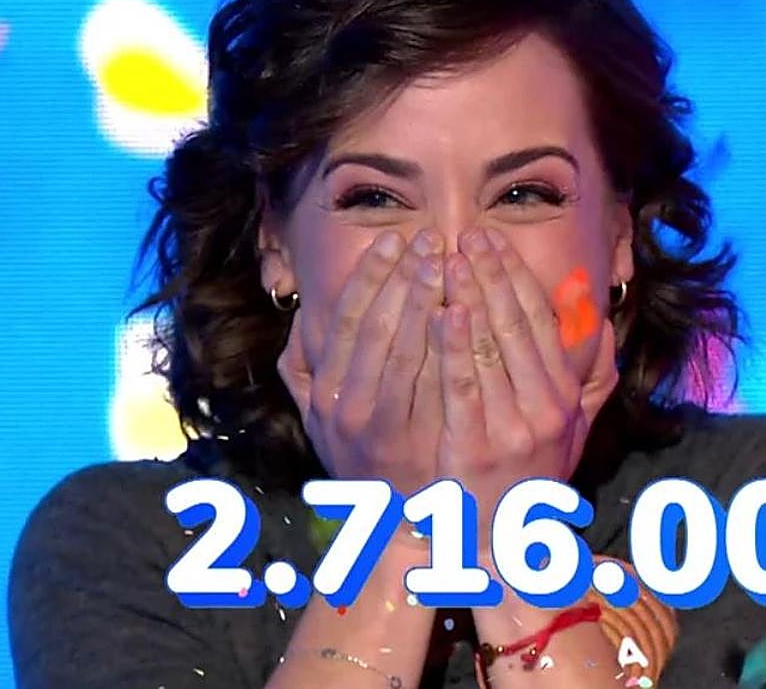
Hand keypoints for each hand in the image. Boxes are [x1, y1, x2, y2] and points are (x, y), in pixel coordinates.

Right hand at [277, 229, 445, 498]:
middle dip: (403, 277)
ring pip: (404, 351)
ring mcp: (385, 427)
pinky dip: (447, 346)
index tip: (394, 240)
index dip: (370, 275)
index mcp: (325, 391)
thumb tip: (301, 315)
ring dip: (425, 301)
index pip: (346, 319)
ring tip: (450, 261)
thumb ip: (305, 368)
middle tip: (430, 238)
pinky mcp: (422, 442)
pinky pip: (435, 383)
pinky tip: (464, 312)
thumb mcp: (318, 418)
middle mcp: (348, 406)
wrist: (396, 526)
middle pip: (376, 326)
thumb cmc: (362, 459)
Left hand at [433, 227, 618, 548]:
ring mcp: (511, 428)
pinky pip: (463, 386)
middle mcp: (545, 406)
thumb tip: (598, 319)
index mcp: (562, 394)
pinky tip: (442, 313)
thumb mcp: (570, 427)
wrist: (498, 543)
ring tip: (445, 259)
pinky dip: (454, 347)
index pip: (539, 319)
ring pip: (488, 347)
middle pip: (513, 324)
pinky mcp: (475, 447)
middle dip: (489, 273)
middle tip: (465, 234)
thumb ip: (587, 374)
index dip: (515, 275)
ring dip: (467, 296)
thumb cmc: (528, 477)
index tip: (492, 240)